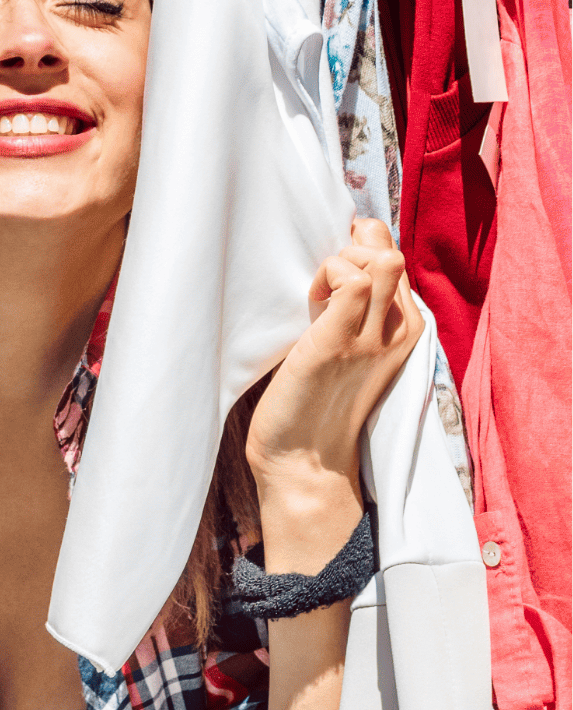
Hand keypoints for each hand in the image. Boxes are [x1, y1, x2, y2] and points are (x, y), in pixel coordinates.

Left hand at [248, 219, 422, 490]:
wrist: (305, 460)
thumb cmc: (316, 397)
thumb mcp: (346, 345)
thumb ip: (352, 307)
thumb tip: (339, 264)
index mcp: (404, 328)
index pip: (393, 256)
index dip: (358, 249)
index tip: (330, 273)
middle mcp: (399, 330)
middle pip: (391, 252)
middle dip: (349, 250)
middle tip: (322, 283)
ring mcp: (373, 338)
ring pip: (383, 261)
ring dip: (340, 263)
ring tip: (318, 294)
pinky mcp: (338, 344)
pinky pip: (353, 285)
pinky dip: (329, 277)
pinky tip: (311, 303)